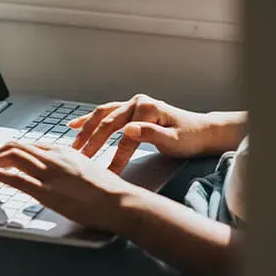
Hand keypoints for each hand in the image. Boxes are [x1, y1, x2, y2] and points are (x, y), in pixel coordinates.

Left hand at [0, 142, 136, 233]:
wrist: (119, 200)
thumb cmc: (108, 190)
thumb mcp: (87, 168)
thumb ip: (70, 167)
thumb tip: (63, 172)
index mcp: (63, 151)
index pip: (31, 145)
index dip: (14, 151)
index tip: (5, 157)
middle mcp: (53, 158)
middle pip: (17, 147)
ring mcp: (48, 173)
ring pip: (12, 156)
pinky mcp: (45, 191)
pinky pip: (13, 177)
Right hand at [69, 94, 215, 172]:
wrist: (201, 131)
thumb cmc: (189, 137)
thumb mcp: (174, 140)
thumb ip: (150, 134)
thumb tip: (128, 130)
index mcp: (147, 109)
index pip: (125, 136)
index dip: (115, 156)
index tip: (106, 173)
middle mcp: (137, 103)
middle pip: (108, 123)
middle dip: (92, 142)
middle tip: (80, 159)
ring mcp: (132, 104)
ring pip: (102, 116)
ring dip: (86, 130)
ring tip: (74, 146)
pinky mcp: (129, 109)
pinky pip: (105, 113)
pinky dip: (89, 119)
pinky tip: (74, 125)